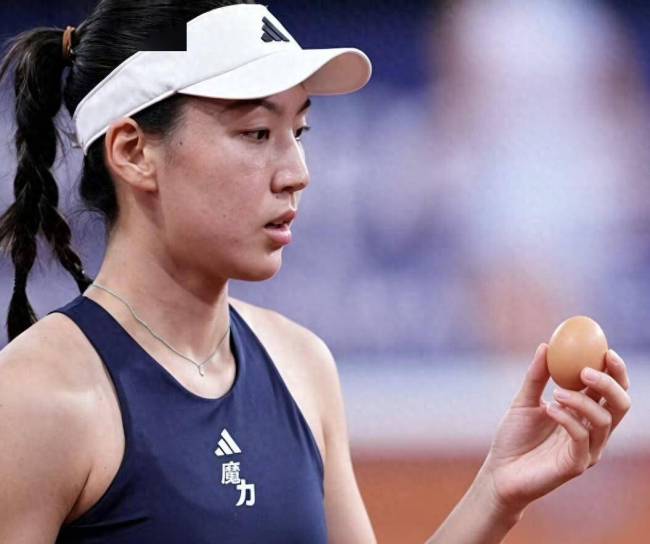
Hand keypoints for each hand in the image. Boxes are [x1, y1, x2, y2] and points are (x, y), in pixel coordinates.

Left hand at [477, 343, 630, 516]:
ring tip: (555, 392)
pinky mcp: (576, 465)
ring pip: (603, 420)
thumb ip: (536, 376)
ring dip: (581, 400)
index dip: (615, 370)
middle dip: (610, 383)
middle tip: (587, 370)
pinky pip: (582, 437)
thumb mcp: (523, 400)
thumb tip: (545, 345)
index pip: (611, 390)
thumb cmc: (514, 436)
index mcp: (585, 414)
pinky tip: (550, 408)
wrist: (499, 470)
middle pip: (619, 404)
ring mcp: (587, 449)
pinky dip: (568, 418)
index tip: (605, 349)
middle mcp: (593, 431)